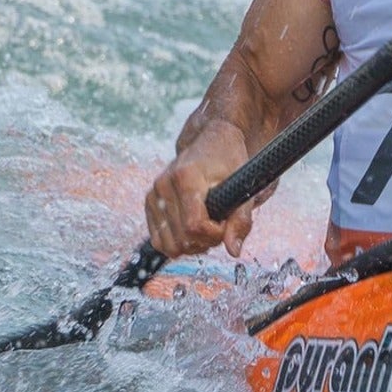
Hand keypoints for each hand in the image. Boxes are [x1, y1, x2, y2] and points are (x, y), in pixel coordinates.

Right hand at [144, 122, 255, 259]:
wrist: (212, 140)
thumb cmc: (229, 159)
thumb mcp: (242, 186)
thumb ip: (241, 220)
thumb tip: (234, 251)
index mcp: (185, 177)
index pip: (194, 226)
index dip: (215, 234)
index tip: (227, 223)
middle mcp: (163, 185)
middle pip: (181, 239)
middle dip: (206, 241)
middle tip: (220, 224)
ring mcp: (153, 195)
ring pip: (168, 245)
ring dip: (191, 244)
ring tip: (207, 226)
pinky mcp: (149, 203)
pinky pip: (158, 240)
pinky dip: (178, 242)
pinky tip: (194, 228)